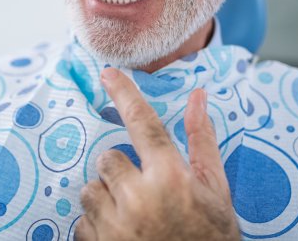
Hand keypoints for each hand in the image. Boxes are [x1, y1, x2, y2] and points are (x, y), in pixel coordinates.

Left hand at [75, 68, 239, 240]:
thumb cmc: (211, 238)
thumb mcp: (215, 191)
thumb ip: (202, 141)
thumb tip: (198, 96)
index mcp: (171, 178)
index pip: (143, 122)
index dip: (125, 93)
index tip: (108, 74)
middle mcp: (140, 197)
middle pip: (107, 159)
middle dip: (121, 172)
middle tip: (143, 193)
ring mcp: (116, 224)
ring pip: (90, 190)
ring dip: (106, 200)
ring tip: (133, 219)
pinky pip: (82, 222)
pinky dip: (97, 227)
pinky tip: (123, 238)